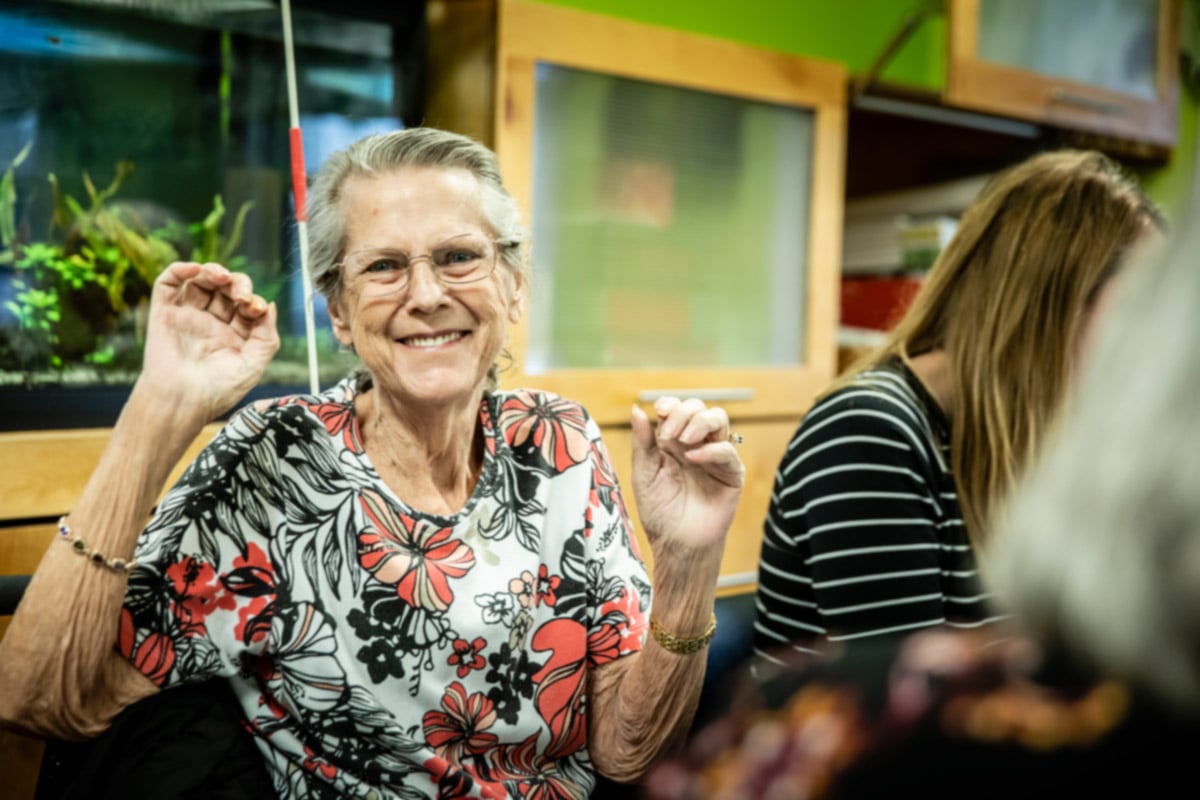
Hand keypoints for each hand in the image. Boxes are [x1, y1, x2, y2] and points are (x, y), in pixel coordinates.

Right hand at [136, 261, 279, 422]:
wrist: (181, 403)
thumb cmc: (217, 391)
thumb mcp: (253, 365)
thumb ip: (267, 336)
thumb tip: (269, 305)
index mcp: (233, 335)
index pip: (247, 305)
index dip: (254, 301)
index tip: (257, 310)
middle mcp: (211, 323)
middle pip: (226, 289)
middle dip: (238, 284)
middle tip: (241, 296)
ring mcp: (188, 316)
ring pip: (200, 281)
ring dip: (212, 271)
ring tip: (221, 277)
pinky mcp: (164, 313)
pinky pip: (168, 284)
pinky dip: (179, 270)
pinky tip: (194, 270)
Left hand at [630, 397, 744, 554]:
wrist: (677, 544)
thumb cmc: (659, 512)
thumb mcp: (644, 474)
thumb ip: (642, 442)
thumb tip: (636, 409)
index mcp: (673, 442)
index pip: (677, 409)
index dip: (670, 404)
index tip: (659, 411)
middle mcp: (696, 445)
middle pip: (699, 408)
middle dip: (683, 413)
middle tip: (668, 434)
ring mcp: (715, 457)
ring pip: (719, 420)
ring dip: (700, 422)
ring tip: (683, 439)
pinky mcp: (732, 474)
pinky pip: (727, 451)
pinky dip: (711, 450)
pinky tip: (693, 459)